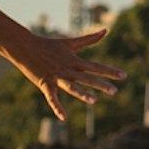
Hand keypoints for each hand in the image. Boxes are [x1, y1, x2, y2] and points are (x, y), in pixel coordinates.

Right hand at [0, 22, 124, 121]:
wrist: (25, 46)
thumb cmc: (48, 45)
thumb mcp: (70, 42)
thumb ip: (89, 39)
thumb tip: (106, 30)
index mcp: (74, 60)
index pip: (95, 67)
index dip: (109, 71)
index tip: (123, 76)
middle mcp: (67, 69)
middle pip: (86, 77)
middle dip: (100, 84)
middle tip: (114, 91)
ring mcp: (56, 77)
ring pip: (71, 86)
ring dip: (82, 93)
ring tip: (94, 101)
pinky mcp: (45, 83)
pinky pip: (52, 97)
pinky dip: (57, 107)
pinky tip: (64, 118)